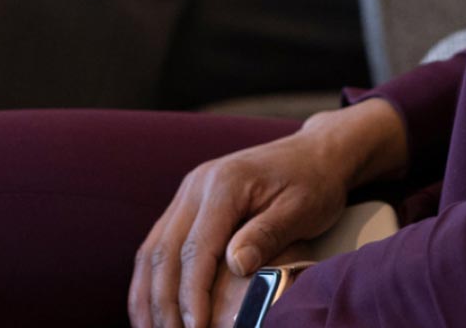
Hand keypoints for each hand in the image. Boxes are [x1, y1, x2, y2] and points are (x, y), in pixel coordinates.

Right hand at [128, 135, 341, 327]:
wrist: (316, 153)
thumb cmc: (314, 182)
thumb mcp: (301, 208)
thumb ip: (267, 234)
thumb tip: (236, 266)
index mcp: (225, 182)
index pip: (196, 248)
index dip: (192, 295)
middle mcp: (198, 184)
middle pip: (165, 253)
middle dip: (165, 304)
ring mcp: (189, 192)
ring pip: (152, 252)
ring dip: (149, 298)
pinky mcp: (187, 204)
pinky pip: (157, 246)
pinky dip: (151, 282)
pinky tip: (154, 312)